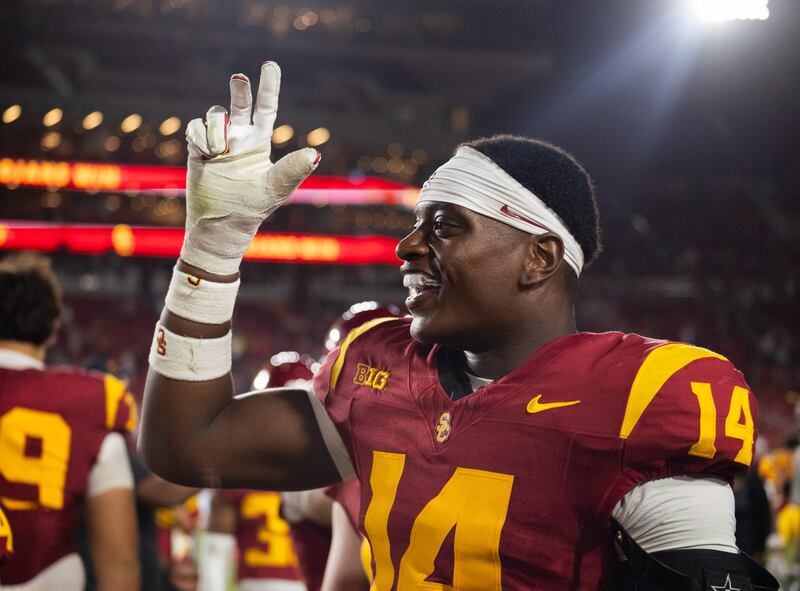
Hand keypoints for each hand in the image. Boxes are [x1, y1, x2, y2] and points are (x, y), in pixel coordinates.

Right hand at [181, 61, 319, 274]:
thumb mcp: (275, 188)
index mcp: (260, 142)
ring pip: (215, 114)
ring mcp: (218, 141)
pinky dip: (200, 138)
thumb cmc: (252, 209)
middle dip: (239, 88)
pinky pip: (195, 126)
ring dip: (217, 131)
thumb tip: (316, 154)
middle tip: (240, 78)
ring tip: (219, 154)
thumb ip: (293, 169)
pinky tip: (205, 155)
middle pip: (240, 102)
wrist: (219, 224)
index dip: (268, 86)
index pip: (266, 108)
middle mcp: (240, 138)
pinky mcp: (197, 146)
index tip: (270, 65)